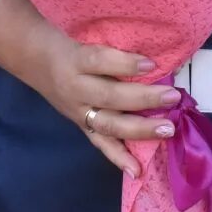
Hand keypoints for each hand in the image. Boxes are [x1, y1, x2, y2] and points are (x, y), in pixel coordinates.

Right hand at [20, 27, 184, 176]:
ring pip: (108, 123)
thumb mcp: (90, 41)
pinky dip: (119, 158)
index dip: (126, 64)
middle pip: (109, 96)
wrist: (39, 63)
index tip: (152, 64)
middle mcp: (76, 88)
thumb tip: (156, 61)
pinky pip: (101, 143)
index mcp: (78, 60)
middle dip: (143, 98)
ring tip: (166, 129)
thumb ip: (117, 52)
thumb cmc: (76, 49)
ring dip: (140, 129)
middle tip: (172, 97)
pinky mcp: (81, 126)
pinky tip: (136, 171)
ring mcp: (78, 111)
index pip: (101, 60)